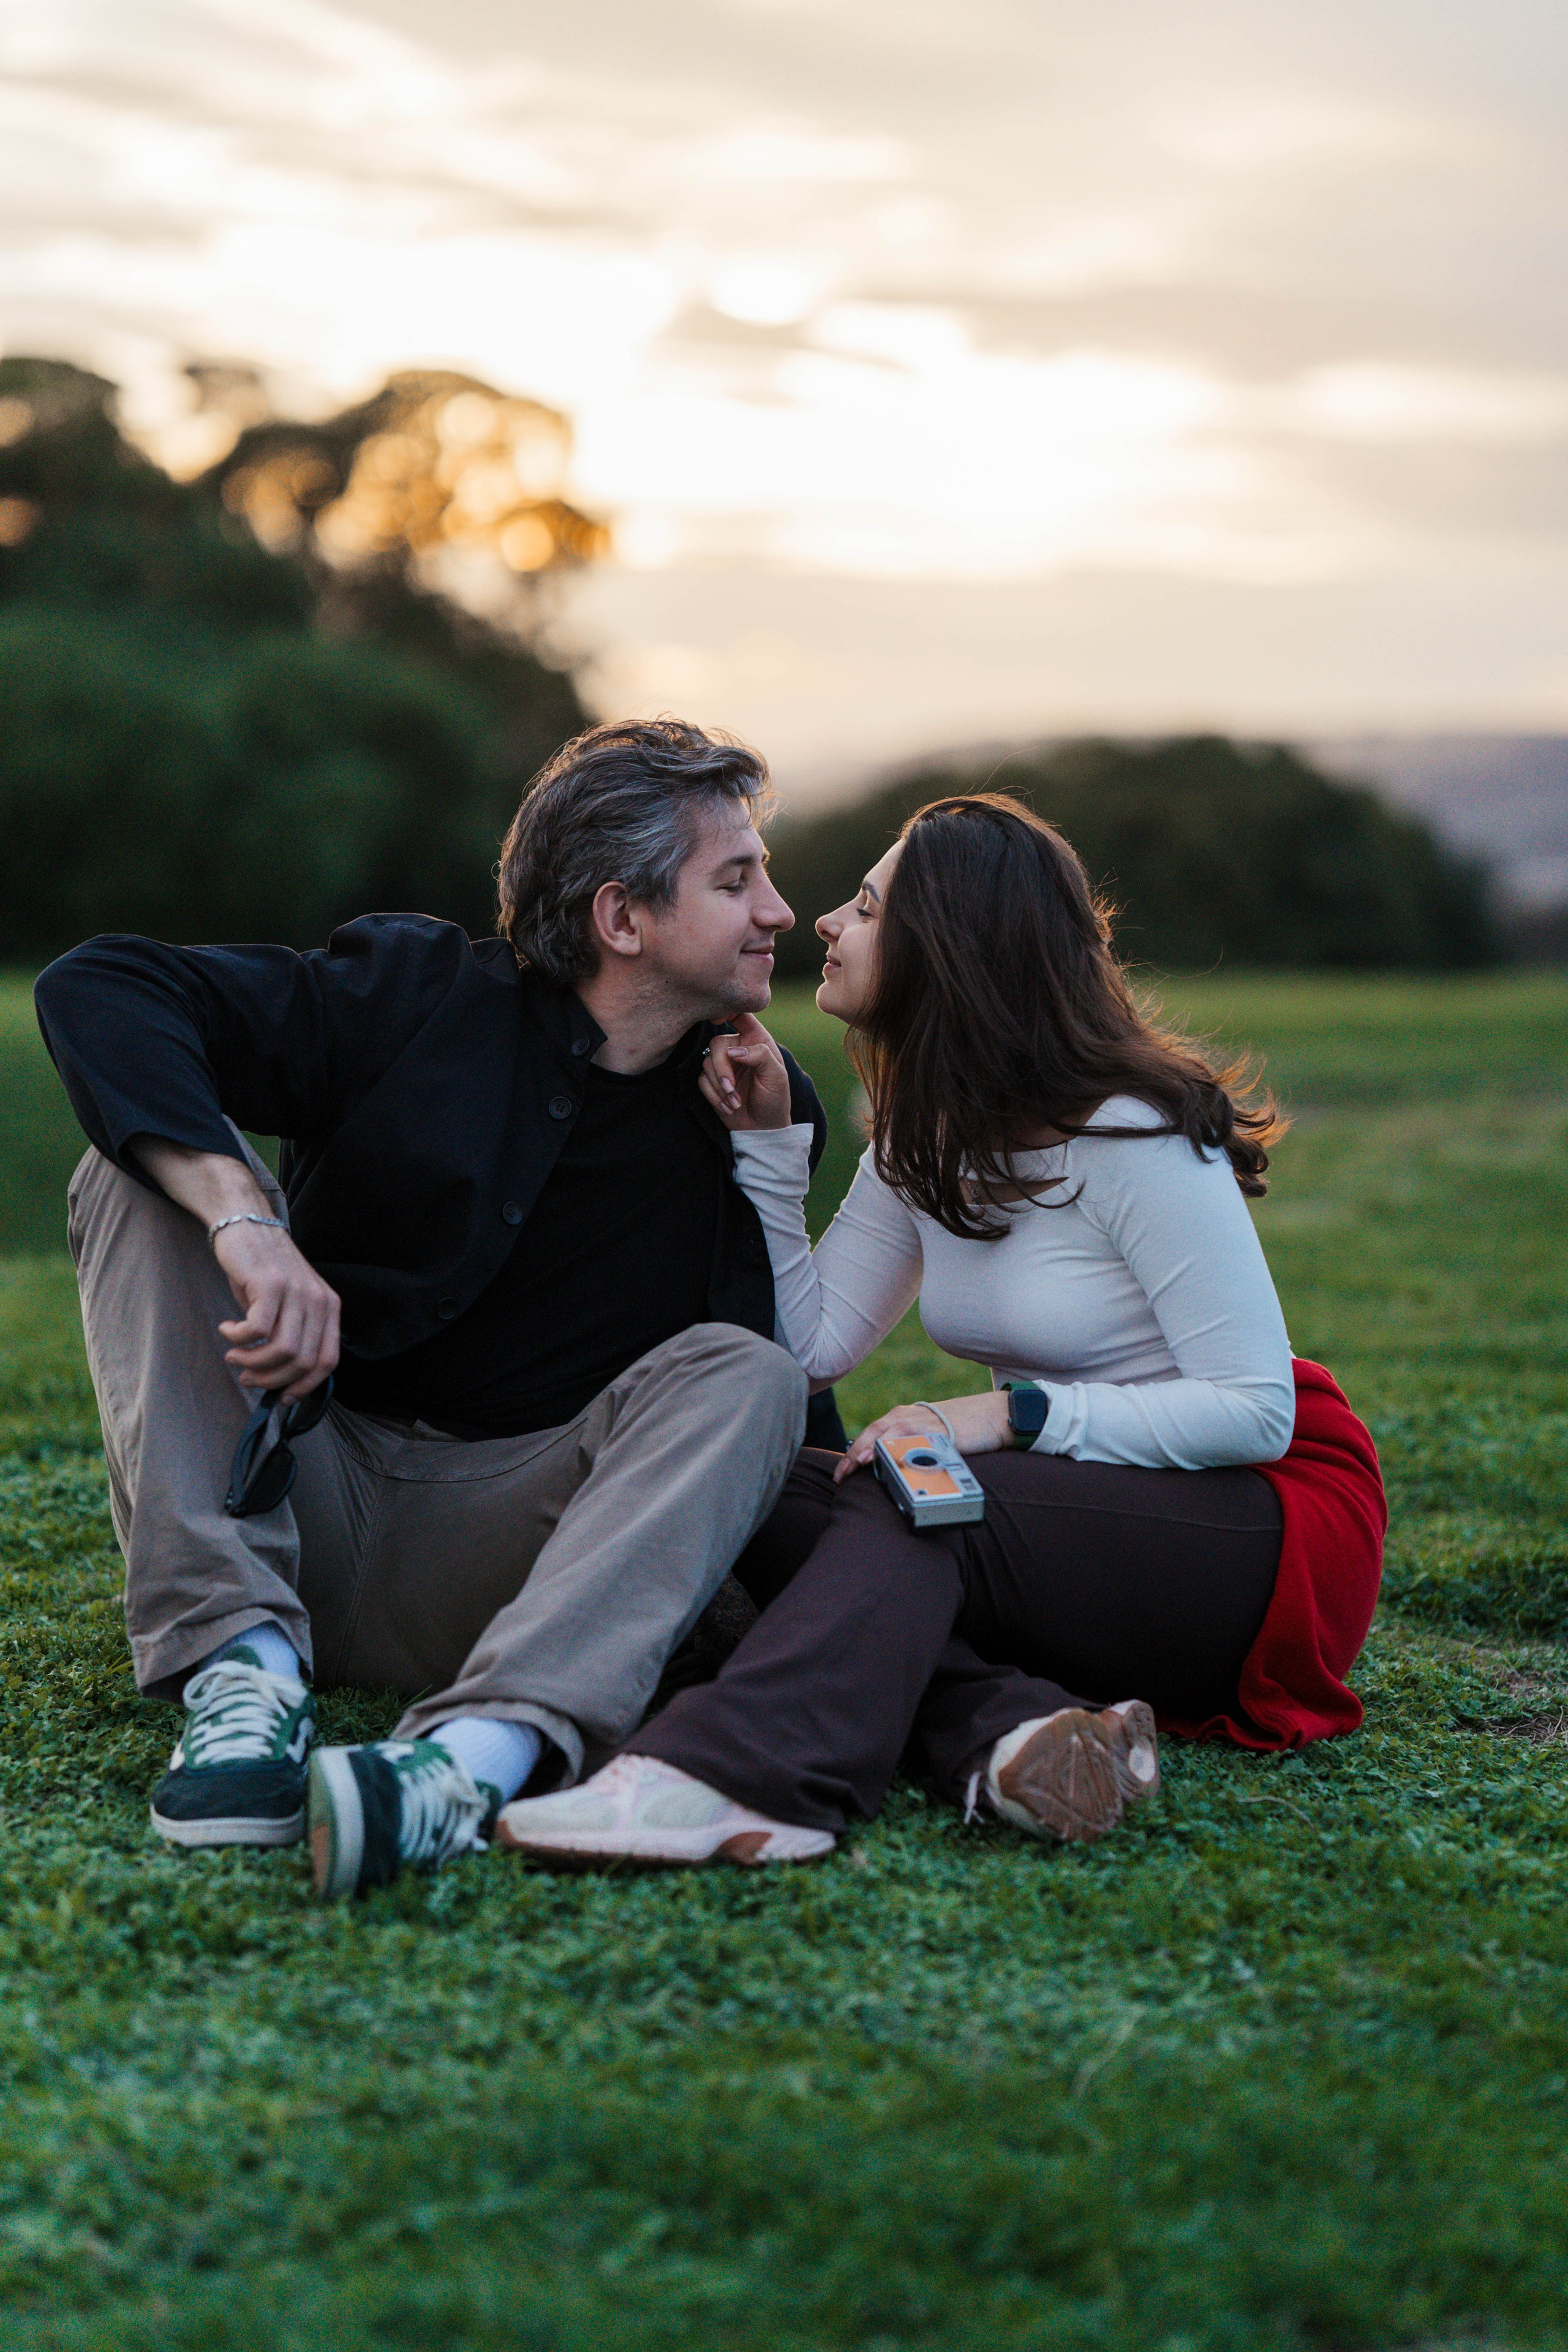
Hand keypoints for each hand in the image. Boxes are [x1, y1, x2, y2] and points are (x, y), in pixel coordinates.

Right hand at [130, 1137, 340, 1399]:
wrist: (246, 1222)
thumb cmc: (262, 1269)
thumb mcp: (289, 1303)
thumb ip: (292, 1333)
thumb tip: (280, 1378)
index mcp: (329, 1307)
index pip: (328, 1361)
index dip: (304, 1386)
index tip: (281, 1396)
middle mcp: (319, 1300)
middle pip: (303, 1361)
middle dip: (272, 1379)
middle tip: (247, 1377)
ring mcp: (297, 1291)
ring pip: (282, 1350)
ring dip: (253, 1362)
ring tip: (235, 1357)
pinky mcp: (270, 1284)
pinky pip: (256, 1330)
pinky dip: (238, 1339)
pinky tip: (227, 1330)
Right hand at [697, 1012, 792, 1130]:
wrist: (763, 1128)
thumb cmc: (775, 1098)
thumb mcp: (776, 1075)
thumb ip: (760, 1055)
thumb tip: (733, 1050)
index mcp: (756, 1040)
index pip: (739, 1015)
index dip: (726, 1010)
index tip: (718, 1020)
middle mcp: (738, 1048)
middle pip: (717, 1044)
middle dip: (721, 1069)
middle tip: (731, 1088)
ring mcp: (724, 1065)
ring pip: (706, 1063)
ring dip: (719, 1087)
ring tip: (734, 1103)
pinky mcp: (713, 1081)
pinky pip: (702, 1081)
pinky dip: (713, 1096)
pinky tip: (728, 1107)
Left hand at [835, 1390, 1010, 1482]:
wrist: (994, 1415)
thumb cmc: (964, 1427)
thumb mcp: (930, 1435)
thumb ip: (911, 1445)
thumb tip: (893, 1468)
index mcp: (905, 1416)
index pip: (872, 1432)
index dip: (855, 1450)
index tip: (842, 1470)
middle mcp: (909, 1415)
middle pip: (874, 1431)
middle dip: (855, 1452)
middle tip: (841, 1473)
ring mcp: (923, 1421)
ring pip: (888, 1431)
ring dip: (871, 1447)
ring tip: (857, 1463)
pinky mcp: (938, 1429)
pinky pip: (913, 1438)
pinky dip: (897, 1446)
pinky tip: (887, 1456)